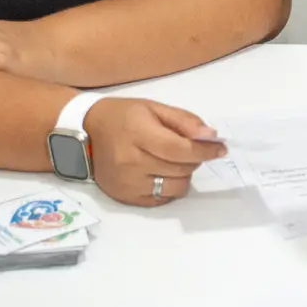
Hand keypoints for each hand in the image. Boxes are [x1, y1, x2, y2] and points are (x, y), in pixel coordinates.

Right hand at [83, 97, 226, 206]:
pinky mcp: (126, 198)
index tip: (220, 148)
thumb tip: (211, 136)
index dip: (204, 150)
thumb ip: (184, 121)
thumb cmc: (123, 116)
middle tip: (189, 149)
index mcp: (138, 134)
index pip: (180, 150)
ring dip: (184, 174)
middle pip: (181, 169)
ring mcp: (128, 183)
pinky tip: (162, 173)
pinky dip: (170, 187)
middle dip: (194, 158)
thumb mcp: (154, 108)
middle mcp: (131, 162)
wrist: (86, 132)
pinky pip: (162, 199)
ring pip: (176, 187)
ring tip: (174, 161)